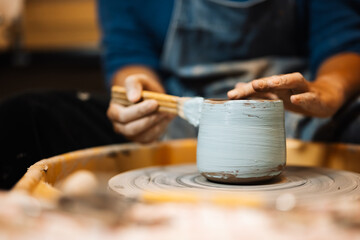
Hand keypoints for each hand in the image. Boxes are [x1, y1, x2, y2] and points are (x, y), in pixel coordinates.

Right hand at [107, 71, 173, 142]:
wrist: (151, 98)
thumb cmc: (142, 88)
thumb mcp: (137, 80)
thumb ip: (133, 84)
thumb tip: (133, 97)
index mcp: (114, 111)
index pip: (122, 116)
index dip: (138, 111)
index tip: (154, 103)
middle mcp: (119, 126)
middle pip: (131, 129)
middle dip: (149, 119)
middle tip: (165, 110)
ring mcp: (131, 135)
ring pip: (143, 136)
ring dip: (157, 124)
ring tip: (169, 112)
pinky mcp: (142, 140)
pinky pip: (151, 139)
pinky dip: (161, 128)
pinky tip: (167, 118)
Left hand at [227, 72, 343, 117]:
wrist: (326, 98)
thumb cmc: (296, 97)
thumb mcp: (276, 96)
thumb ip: (258, 92)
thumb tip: (237, 87)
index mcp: (276, 87)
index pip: (259, 87)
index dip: (245, 91)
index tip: (230, 96)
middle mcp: (288, 85)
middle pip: (274, 81)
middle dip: (262, 83)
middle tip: (251, 85)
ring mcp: (303, 89)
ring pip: (293, 81)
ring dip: (282, 81)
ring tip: (272, 83)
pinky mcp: (316, 98)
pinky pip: (309, 96)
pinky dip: (303, 97)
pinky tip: (295, 99)